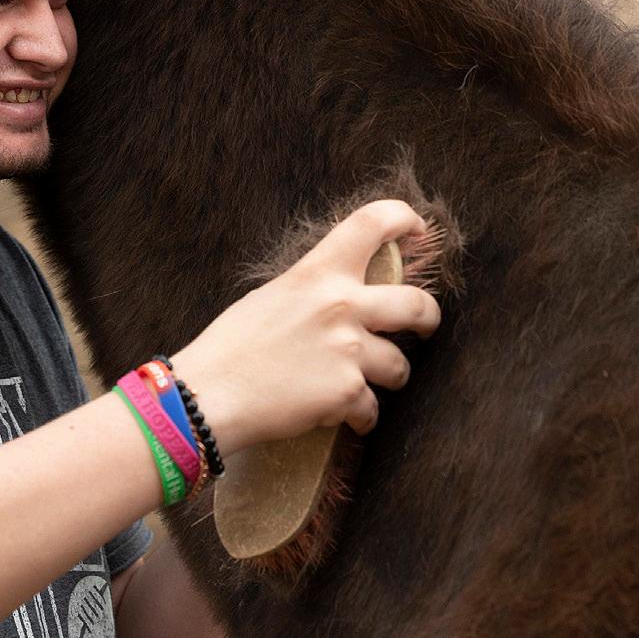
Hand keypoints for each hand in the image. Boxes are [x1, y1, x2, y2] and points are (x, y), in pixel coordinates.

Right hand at [169, 200, 441, 454]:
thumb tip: (343, 294)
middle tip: (424, 325)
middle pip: (417, 304)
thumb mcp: (273, 297)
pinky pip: (372, 409)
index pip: (372, 223)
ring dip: (389, 378)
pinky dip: (360, 417)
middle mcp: (341, 305)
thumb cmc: (230, 346)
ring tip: (366, 385)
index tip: (417, 230)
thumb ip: (314, 291)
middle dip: (428, 318)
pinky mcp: (348, 393)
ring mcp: (349, 351)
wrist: (209, 394)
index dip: (404, 219)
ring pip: (400, 365)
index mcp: (318, 273)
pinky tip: (343, 418)